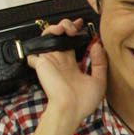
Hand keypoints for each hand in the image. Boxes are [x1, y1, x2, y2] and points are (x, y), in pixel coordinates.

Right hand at [26, 18, 107, 134]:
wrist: (71, 110)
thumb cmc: (83, 101)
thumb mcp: (99, 80)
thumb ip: (100, 62)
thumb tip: (98, 45)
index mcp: (71, 65)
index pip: (71, 43)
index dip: (75, 32)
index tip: (82, 24)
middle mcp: (60, 61)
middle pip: (59, 37)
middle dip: (66, 25)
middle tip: (74, 26)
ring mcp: (50, 62)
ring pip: (47, 38)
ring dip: (54, 28)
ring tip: (64, 28)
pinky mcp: (42, 64)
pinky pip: (33, 53)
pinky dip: (37, 46)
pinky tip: (51, 40)